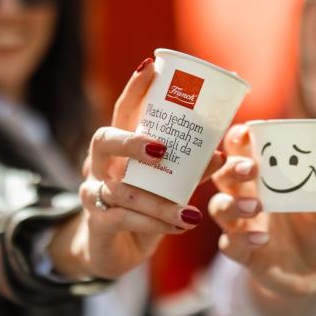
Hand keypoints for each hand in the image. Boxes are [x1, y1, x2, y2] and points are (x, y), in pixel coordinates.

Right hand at [52, 58, 224, 279]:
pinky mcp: (98, 224)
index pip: (123, 112)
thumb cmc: (144, 208)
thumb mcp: (167, 186)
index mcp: (119, 147)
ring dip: (158, 201)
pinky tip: (180, 225)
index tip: (152, 66)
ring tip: (191, 211)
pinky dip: (155, 223)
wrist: (115, 250)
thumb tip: (220, 153)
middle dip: (131, 141)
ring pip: (121, 190)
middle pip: (103, 140)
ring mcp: (94, 194)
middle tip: (161, 149)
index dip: (135, 88)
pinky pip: (124, 219)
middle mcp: (100, 165)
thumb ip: (188, 169)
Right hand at [209, 124, 315, 301]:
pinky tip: (262, 240)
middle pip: (224, 175)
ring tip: (257, 207)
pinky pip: (230, 245)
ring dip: (231, 204)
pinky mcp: (243, 253)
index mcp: (265, 179)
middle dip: (231, 168)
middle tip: (251, 169)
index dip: (237, 140)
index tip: (244, 131)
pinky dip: (241, 241)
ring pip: (219, 208)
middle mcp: (247, 198)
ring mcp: (242, 226)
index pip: (241, 152)